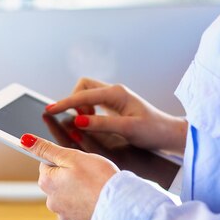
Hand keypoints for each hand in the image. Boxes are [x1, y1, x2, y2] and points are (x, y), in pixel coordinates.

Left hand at [20, 133, 118, 219]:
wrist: (119, 205)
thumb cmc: (98, 178)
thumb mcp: (71, 156)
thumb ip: (46, 149)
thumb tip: (25, 140)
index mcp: (46, 182)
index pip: (46, 163)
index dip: (63, 159)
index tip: (77, 161)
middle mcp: (50, 200)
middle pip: (56, 179)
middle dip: (69, 173)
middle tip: (88, 172)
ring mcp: (63, 212)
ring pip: (66, 192)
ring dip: (77, 187)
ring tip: (94, 184)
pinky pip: (76, 204)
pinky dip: (84, 199)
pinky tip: (96, 195)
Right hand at [46, 77, 186, 155]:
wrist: (170, 134)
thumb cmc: (153, 131)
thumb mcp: (127, 130)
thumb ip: (101, 124)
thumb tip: (77, 121)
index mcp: (117, 93)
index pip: (83, 94)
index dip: (65, 103)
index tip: (50, 110)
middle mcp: (114, 91)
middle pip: (83, 86)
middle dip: (73, 100)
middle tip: (76, 120)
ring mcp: (114, 97)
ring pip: (86, 93)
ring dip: (80, 106)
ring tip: (85, 124)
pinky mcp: (114, 106)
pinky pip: (92, 102)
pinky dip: (86, 110)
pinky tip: (90, 122)